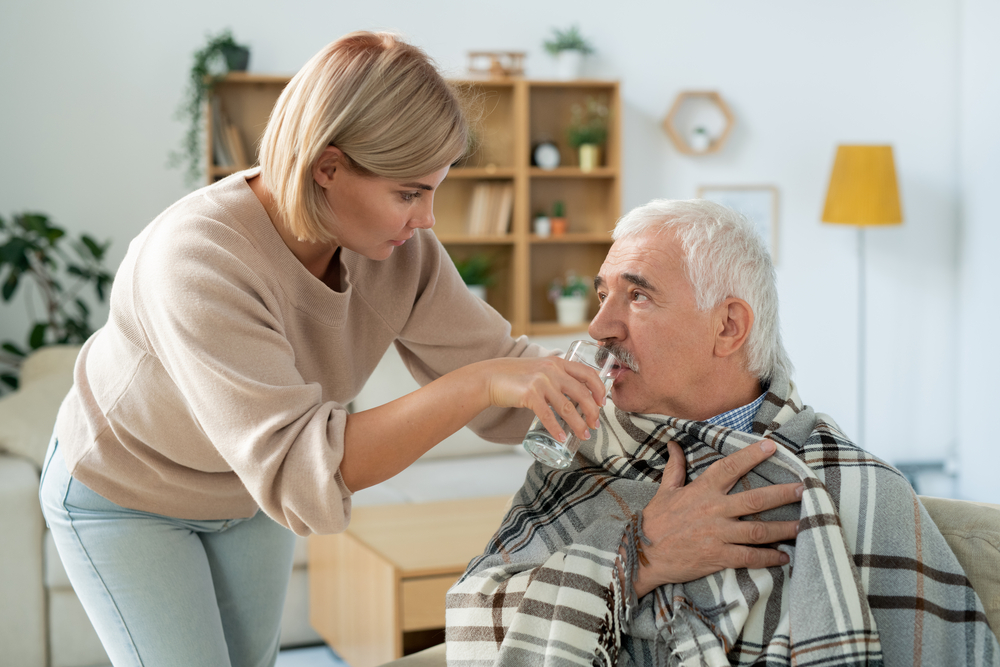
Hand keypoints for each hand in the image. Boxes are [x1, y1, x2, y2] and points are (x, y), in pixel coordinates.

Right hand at [477, 356, 606, 440]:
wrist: (490, 377)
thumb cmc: (516, 376)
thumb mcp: (541, 368)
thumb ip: (556, 375)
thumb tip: (574, 393)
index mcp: (558, 362)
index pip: (587, 373)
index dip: (599, 389)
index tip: (602, 403)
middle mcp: (552, 370)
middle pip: (582, 393)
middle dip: (592, 412)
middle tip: (595, 425)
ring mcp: (541, 381)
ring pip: (567, 407)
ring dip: (579, 424)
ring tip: (584, 435)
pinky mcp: (529, 394)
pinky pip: (548, 415)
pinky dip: (556, 429)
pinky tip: (562, 438)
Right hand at [632, 439, 802, 596]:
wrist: (643, 553)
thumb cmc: (655, 521)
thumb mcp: (664, 491)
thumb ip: (675, 468)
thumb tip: (673, 444)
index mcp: (702, 490)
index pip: (731, 467)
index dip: (752, 455)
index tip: (772, 447)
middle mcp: (714, 510)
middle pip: (756, 499)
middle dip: (783, 494)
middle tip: (804, 489)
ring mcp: (718, 534)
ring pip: (759, 530)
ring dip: (784, 528)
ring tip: (804, 524)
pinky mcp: (719, 556)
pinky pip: (749, 557)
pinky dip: (769, 557)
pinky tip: (783, 556)